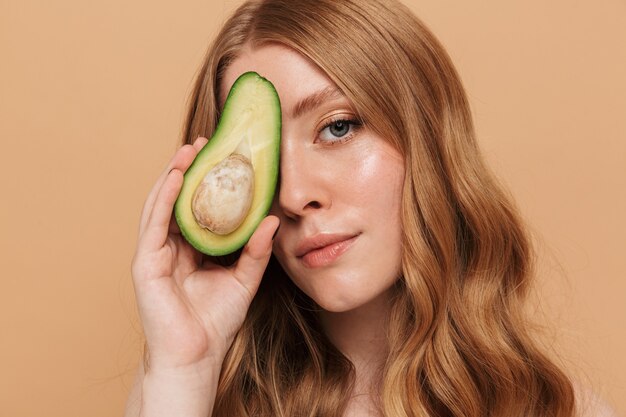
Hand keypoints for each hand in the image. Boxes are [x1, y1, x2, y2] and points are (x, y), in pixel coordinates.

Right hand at [131, 137, 278, 371]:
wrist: (197, 355)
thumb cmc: (216, 321)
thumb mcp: (244, 278)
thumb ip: (256, 250)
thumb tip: (272, 220)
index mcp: (190, 250)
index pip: (196, 208)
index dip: (206, 182)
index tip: (220, 157)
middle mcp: (170, 247)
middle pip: (176, 200)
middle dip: (188, 170)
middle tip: (204, 143)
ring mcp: (155, 253)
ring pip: (161, 204)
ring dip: (173, 174)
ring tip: (188, 149)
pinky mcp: (145, 262)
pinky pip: (154, 222)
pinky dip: (164, 196)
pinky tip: (177, 175)